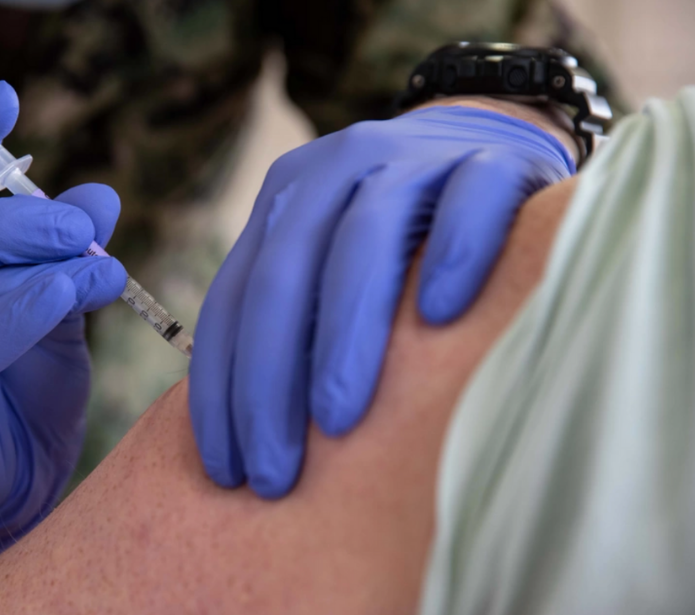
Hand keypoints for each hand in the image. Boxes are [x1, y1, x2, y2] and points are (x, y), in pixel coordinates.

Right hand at [0, 82, 126, 556]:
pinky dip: (17, 316)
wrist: (9, 480)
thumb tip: (101, 195)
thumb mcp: (57, 305)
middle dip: (22, 224)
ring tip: (99, 271)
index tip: (3, 95)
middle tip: (82, 226)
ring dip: (37, 275)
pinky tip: (59, 299)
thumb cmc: (27, 382)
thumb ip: (68, 255)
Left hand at [190, 102, 575, 496]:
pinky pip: (469, 200)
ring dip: (344, 334)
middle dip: (267, 381)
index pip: (233, 298)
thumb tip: (250, 427)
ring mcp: (413, 157)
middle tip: (275, 472)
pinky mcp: (492, 159)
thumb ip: (293, 316)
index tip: (228, 469)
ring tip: (336, 422)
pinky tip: (438, 314)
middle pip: (283, 276)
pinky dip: (452, 253)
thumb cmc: (405, 234)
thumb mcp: (332, 260)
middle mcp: (336, 168)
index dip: (220, 386)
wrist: (492, 138)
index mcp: (285, 199)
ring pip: (363, 240)